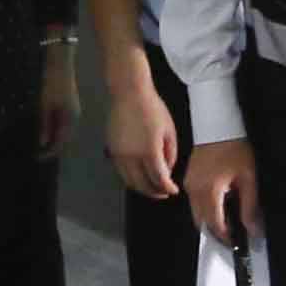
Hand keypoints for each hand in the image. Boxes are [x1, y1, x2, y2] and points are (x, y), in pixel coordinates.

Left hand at [33, 34, 78, 155]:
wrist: (60, 62)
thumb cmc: (52, 83)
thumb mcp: (44, 105)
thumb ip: (44, 125)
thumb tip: (42, 143)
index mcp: (70, 119)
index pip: (60, 143)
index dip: (49, 153)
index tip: (37, 158)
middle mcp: (74, 118)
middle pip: (64, 139)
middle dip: (51, 147)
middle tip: (37, 153)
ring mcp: (73, 111)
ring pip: (63, 132)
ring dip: (53, 139)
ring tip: (40, 145)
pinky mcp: (69, 106)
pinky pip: (63, 123)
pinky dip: (54, 129)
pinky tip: (46, 130)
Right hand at [100, 63, 182, 199]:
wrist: (129, 93)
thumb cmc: (152, 108)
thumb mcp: (169, 130)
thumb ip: (170, 153)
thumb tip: (168, 170)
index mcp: (149, 150)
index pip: (159, 179)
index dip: (168, 188)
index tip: (173, 190)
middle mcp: (132, 156)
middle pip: (142, 185)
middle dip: (155, 192)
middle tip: (164, 192)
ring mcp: (119, 154)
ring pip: (129, 181)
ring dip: (141, 188)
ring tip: (152, 187)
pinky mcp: (112, 149)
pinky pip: (121, 171)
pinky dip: (131, 178)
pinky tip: (139, 175)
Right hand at [184, 136, 261, 252]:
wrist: (219, 123)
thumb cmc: (234, 146)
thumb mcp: (248, 177)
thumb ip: (249, 206)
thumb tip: (252, 228)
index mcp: (208, 191)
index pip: (215, 225)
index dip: (227, 238)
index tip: (237, 243)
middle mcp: (194, 190)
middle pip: (202, 222)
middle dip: (217, 232)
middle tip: (234, 235)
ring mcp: (189, 183)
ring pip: (197, 213)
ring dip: (211, 220)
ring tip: (230, 219)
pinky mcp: (189, 177)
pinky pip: (194, 200)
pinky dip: (206, 207)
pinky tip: (221, 203)